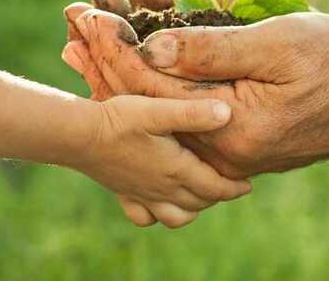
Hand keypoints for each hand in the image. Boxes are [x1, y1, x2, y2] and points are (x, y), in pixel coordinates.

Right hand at [61, 51, 251, 226]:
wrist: (79, 136)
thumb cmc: (120, 120)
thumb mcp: (159, 111)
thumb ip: (193, 113)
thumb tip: (227, 113)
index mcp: (176, 169)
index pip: (215, 187)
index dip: (235, 187)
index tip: (248, 185)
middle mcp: (162, 187)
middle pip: (200, 202)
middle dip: (218, 196)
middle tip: (229, 184)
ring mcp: (142, 194)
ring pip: (177, 216)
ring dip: (193, 208)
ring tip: (200, 195)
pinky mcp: (124, 193)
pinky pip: (146, 217)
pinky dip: (158, 214)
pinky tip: (161, 201)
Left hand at [62, 0, 328, 178]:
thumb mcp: (279, 44)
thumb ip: (214, 50)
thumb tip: (153, 48)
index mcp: (231, 128)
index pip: (155, 89)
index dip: (118, 49)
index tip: (87, 17)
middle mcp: (219, 147)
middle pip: (147, 104)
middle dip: (107, 60)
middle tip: (73, 25)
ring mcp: (223, 147)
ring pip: (159, 109)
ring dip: (122, 72)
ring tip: (85, 44)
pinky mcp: (230, 138)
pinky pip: (180, 111)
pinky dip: (153, 84)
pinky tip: (129, 64)